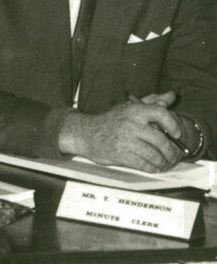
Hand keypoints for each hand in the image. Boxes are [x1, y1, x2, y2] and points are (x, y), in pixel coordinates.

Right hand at [59, 97, 186, 171]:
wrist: (85, 133)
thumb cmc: (110, 121)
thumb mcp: (129, 107)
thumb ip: (152, 102)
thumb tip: (171, 96)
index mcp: (134, 110)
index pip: (160, 113)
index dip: (173, 124)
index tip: (177, 134)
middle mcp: (130, 124)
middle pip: (160, 140)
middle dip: (172, 151)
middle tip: (175, 155)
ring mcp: (124, 140)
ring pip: (153, 155)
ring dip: (164, 162)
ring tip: (166, 163)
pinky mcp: (119, 154)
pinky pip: (143, 164)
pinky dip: (152, 168)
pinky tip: (154, 167)